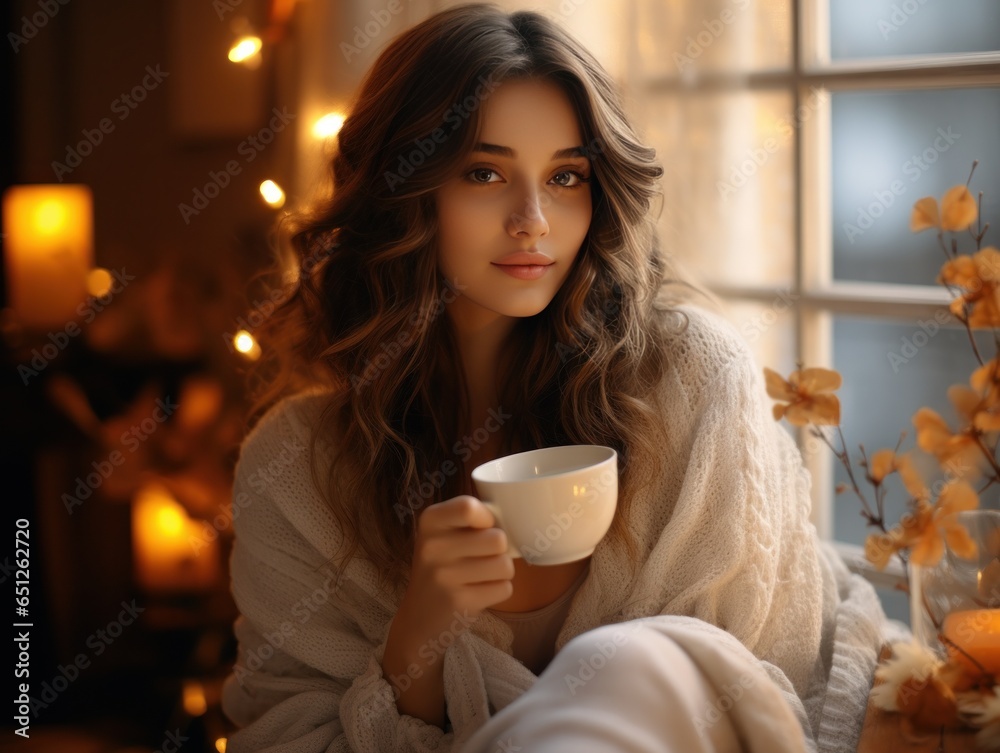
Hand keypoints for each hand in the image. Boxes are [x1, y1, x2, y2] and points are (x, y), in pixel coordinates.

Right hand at [397, 495, 514, 642]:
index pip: (469, 508)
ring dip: (501, 571)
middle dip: (499, 550)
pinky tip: (480, 591)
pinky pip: (504, 589)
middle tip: (483, 557)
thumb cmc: (443, 564)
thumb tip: (513, 516)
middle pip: (497, 539)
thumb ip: (471, 517)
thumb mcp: (444, 532)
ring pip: (504, 565)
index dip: (487, 518)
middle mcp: (432, 546)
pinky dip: (499, 590)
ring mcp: (444, 576)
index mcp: (430, 520)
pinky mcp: (459, 602)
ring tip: (482, 574)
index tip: (482, 528)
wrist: (420, 613)